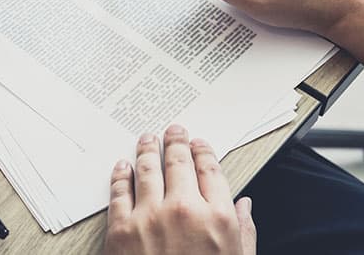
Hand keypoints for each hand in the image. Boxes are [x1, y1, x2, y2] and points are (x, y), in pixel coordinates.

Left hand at [104, 125, 255, 254]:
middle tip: (174, 130)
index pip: (211, 169)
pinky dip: (120, 174)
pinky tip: (122, 166)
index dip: (204, 151)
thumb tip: (245, 207)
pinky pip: (119, 192)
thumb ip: (244, 232)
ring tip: (147, 139)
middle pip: (179, 162)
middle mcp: (184, 210)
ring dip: (147, 149)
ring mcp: (149, 218)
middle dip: (176, 141)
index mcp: (217, 219)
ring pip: (147, 169)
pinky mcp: (120, 230)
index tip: (199, 143)